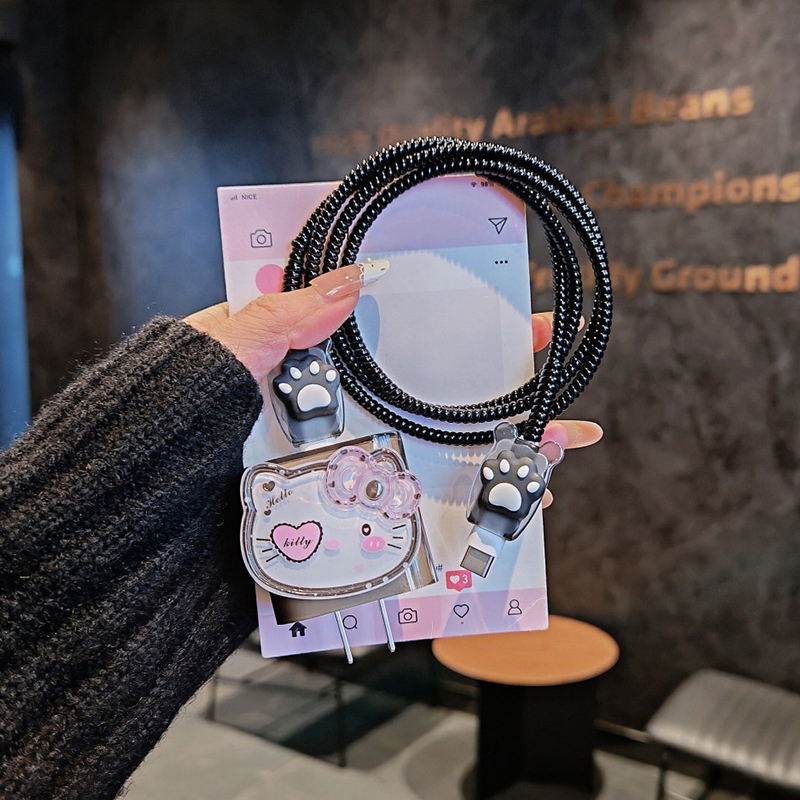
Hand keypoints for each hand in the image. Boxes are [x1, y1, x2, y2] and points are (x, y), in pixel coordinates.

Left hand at [187, 282, 600, 509]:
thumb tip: (354, 277)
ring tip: (550, 469)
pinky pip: (402, 522)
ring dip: (492, 471)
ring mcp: (338, 474)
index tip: (524, 326)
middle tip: (562, 411)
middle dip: (498, 408)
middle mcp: (333, 420)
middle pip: (427, 408)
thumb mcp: (225, 350)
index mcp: (308, 368)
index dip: (464, 328)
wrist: (138, 527)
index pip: (401, 337)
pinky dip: (451, 526)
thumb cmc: (169, 425)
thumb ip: (286, 316)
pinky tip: (497, 530)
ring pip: (427, 468)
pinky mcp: (336, 522)